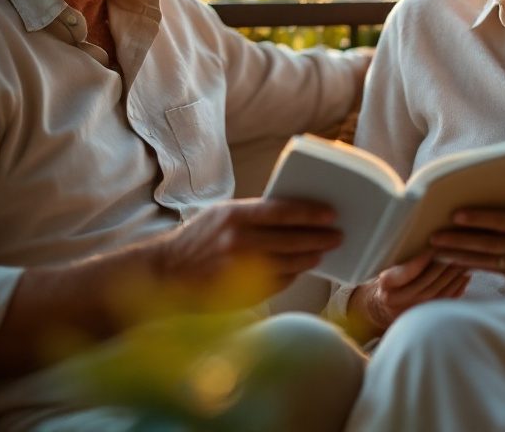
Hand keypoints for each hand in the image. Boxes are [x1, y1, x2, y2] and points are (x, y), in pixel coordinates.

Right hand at [154, 198, 341, 304]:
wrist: (166, 272)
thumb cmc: (197, 239)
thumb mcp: (221, 215)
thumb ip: (254, 214)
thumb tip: (294, 214)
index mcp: (234, 216)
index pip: (282, 211)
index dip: (311, 213)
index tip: (331, 214)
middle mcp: (239, 241)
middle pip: (292, 239)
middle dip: (319, 238)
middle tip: (337, 236)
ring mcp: (242, 270)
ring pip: (289, 263)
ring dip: (310, 258)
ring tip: (322, 252)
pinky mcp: (243, 292)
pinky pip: (278, 283)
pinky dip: (293, 275)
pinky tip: (300, 269)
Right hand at [350, 251, 468, 337]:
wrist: (381, 307)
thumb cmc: (388, 280)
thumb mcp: (387, 268)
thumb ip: (403, 260)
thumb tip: (430, 241)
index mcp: (387, 285)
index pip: (409, 272)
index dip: (423, 259)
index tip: (436, 246)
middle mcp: (399, 300)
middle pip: (427, 282)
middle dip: (444, 265)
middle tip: (457, 249)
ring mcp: (414, 310)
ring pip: (439, 292)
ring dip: (454, 275)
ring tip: (465, 259)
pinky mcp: (426, 315)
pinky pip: (446, 300)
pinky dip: (458, 286)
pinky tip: (466, 274)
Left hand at [429, 205, 504, 293]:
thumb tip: (485, 203)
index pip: (503, 221)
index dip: (479, 218)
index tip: (455, 215)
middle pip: (490, 244)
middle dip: (460, 241)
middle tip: (435, 238)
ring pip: (490, 262)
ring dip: (462, 258)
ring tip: (439, 253)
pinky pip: (498, 273)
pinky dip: (477, 268)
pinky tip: (458, 264)